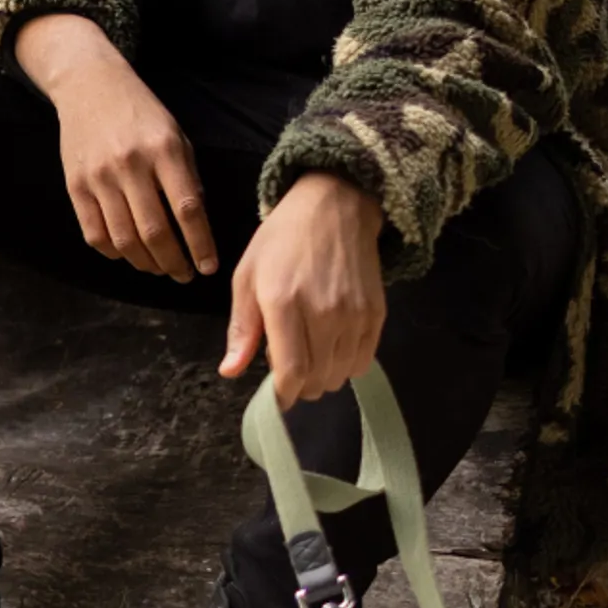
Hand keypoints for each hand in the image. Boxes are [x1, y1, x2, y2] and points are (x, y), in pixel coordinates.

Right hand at [48, 55, 220, 282]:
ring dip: (145, 263)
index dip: (200, 245)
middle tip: (184, 275)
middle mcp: (130, 164)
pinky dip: (113, 252)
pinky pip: (94, 233)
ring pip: (124, 238)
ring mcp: (99, 176)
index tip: (209, 267)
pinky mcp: (74, 185)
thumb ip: (186, 179)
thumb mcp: (176, 137)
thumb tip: (194, 227)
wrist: (89, 86)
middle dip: (174, 263)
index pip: (187, 210)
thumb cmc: (141, 113)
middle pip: (155, 231)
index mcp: (164, 150)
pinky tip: (127, 253)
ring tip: (159, 269)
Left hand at [227, 175, 387, 406]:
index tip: (276, 400)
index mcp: (284, 303)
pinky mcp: (377, 314)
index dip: (283, 394)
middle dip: (299, 385)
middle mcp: (324, 313)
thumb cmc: (281, 241)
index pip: (291, 370)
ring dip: (322, 377)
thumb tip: (230, 372)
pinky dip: (345, 365)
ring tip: (308, 353)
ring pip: (341, 374)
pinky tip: (331, 348)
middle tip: (286, 368)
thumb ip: (241, 329)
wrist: (335, 207)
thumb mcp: (246, 277)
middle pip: (317, 378)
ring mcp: (355, 315)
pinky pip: (363, 360)